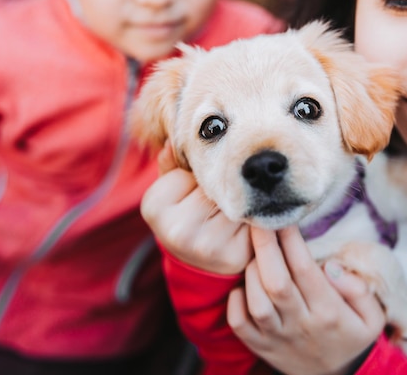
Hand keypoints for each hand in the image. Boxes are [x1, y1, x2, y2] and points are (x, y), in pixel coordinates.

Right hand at [140, 141, 252, 274]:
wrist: (196, 265)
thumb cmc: (184, 216)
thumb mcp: (171, 189)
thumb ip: (172, 165)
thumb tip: (174, 142)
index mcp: (153, 206)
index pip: (192, 169)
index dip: (201, 173)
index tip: (198, 183)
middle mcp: (176, 229)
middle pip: (214, 185)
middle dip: (222, 185)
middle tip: (220, 193)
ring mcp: (206, 245)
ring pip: (234, 200)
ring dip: (240, 200)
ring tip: (232, 207)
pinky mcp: (233, 255)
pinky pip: (251, 219)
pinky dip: (252, 216)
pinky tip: (244, 221)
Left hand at [227, 226, 385, 374]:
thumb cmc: (352, 337)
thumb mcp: (372, 317)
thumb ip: (358, 290)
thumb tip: (331, 267)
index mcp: (329, 311)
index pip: (306, 269)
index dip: (291, 240)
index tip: (284, 217)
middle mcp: (302, 324)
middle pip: (276, 282)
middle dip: (264, 246)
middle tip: (257, 220)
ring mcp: (278, 338)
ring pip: (257, 302)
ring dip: (251, 272)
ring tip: (254, 252)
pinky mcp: (261, 348)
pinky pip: (239, 324)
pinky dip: (235, 302)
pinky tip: (242, 285)